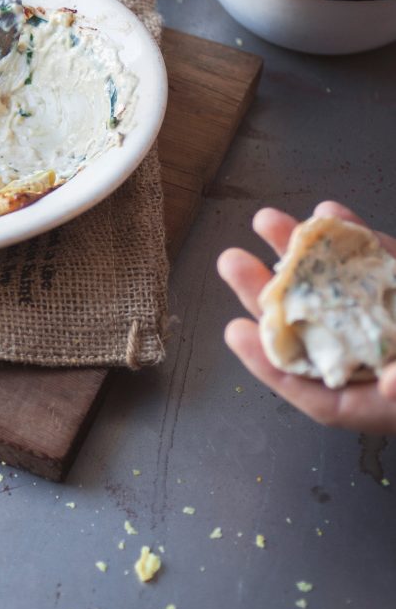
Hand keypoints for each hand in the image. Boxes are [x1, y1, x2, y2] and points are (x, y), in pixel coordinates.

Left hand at [218, 201, 395, 433]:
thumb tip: (389, 386)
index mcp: (368, 398)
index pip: (310, 385)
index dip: (269, 361)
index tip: (236, 332)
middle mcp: (367, 354)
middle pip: (307, 325)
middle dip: (265, 293)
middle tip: (230, 262)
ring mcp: (383, 311)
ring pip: (332, 282)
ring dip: (298, 250)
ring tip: (266, 221)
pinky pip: (375, 257)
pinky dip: (352, 233)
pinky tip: (327, 210)